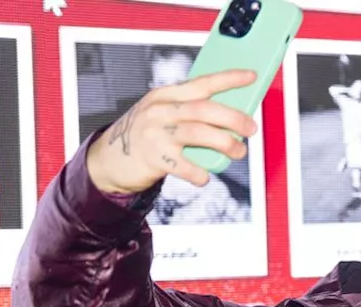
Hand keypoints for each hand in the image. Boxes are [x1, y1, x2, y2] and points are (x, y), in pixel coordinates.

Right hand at [87, 69, 260, 193]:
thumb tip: (231, 116)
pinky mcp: (154, 158)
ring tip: (238, 151)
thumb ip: (189, 111)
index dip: (228, 79)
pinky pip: (187, 166)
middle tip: (250, 128)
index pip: (202, 82)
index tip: (250, 77)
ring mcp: (156, 134)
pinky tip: (205, 175)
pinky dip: (201, 173)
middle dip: (234, 118)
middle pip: (205, 109)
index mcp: (165, 95)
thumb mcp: (162, 114)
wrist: (109, 161)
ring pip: (200, 134)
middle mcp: (160, 111)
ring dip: (226, 143)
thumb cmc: (144, 136)